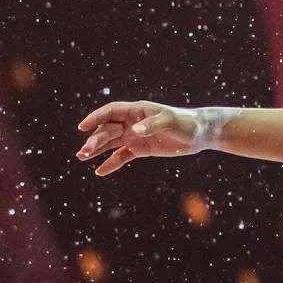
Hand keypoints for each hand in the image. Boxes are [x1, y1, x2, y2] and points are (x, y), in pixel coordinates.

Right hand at [76, 100, 200, 174]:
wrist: (200, 133)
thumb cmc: (186, 123)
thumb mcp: (171, 122)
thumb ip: (153, 125)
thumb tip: (135, 130)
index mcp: (137, 111)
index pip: (111, 112)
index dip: (96, 118)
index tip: (82, 127)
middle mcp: (132, 122)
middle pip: (108, 130)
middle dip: (94, 140)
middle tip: (83, 153)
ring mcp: (135, 136)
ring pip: (111, 143)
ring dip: (97, 150)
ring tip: (82, 158)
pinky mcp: (141, 149)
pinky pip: (122, 156)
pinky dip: (111, 163)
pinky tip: (99, 171)